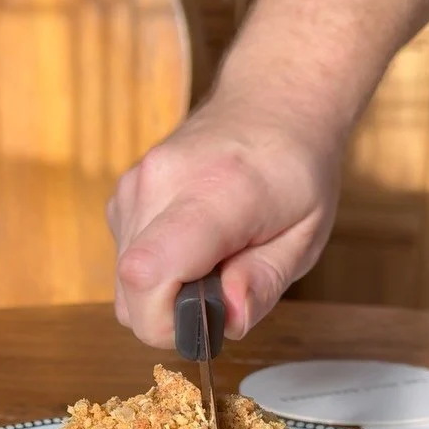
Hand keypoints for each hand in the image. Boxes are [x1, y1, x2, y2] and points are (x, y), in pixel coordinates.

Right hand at [106, 93, 342, 347]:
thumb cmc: (295, 171)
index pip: (147, 272)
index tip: (205, 324)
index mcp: (215, 191)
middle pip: (130, 290)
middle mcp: (159, 183)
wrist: (271, 103)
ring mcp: (133, 186)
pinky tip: (193, 245)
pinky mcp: (122, 195)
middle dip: (172, 315)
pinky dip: (157, 270)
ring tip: (213, 260)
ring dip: (166, 291)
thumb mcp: (305, 236)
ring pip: (124, 282)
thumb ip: (263, 283)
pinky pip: (127, 260)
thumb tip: (226, 322)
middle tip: (223, 290)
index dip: (165, 322)